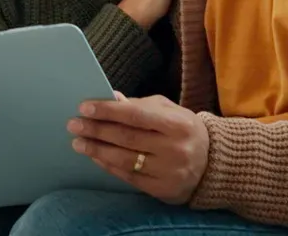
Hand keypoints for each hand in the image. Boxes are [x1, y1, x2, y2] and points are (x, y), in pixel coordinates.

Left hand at [68, 92, 209, 204]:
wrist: (213, 164)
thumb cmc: (184, 131)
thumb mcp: (170, 111)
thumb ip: (141, 105)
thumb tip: (112, 99)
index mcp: (178, 124)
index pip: (136, 115)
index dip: (108, 111)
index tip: (85, 107)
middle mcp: (175, 149)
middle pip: (127, 138)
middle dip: (96, 130)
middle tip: (74, 124)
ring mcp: (169, 171)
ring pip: (124, 159)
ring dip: (97, 150)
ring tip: (78, 142)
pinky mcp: (162, 189)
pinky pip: (128, 177)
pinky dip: (108, 165)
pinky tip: (95, 156)